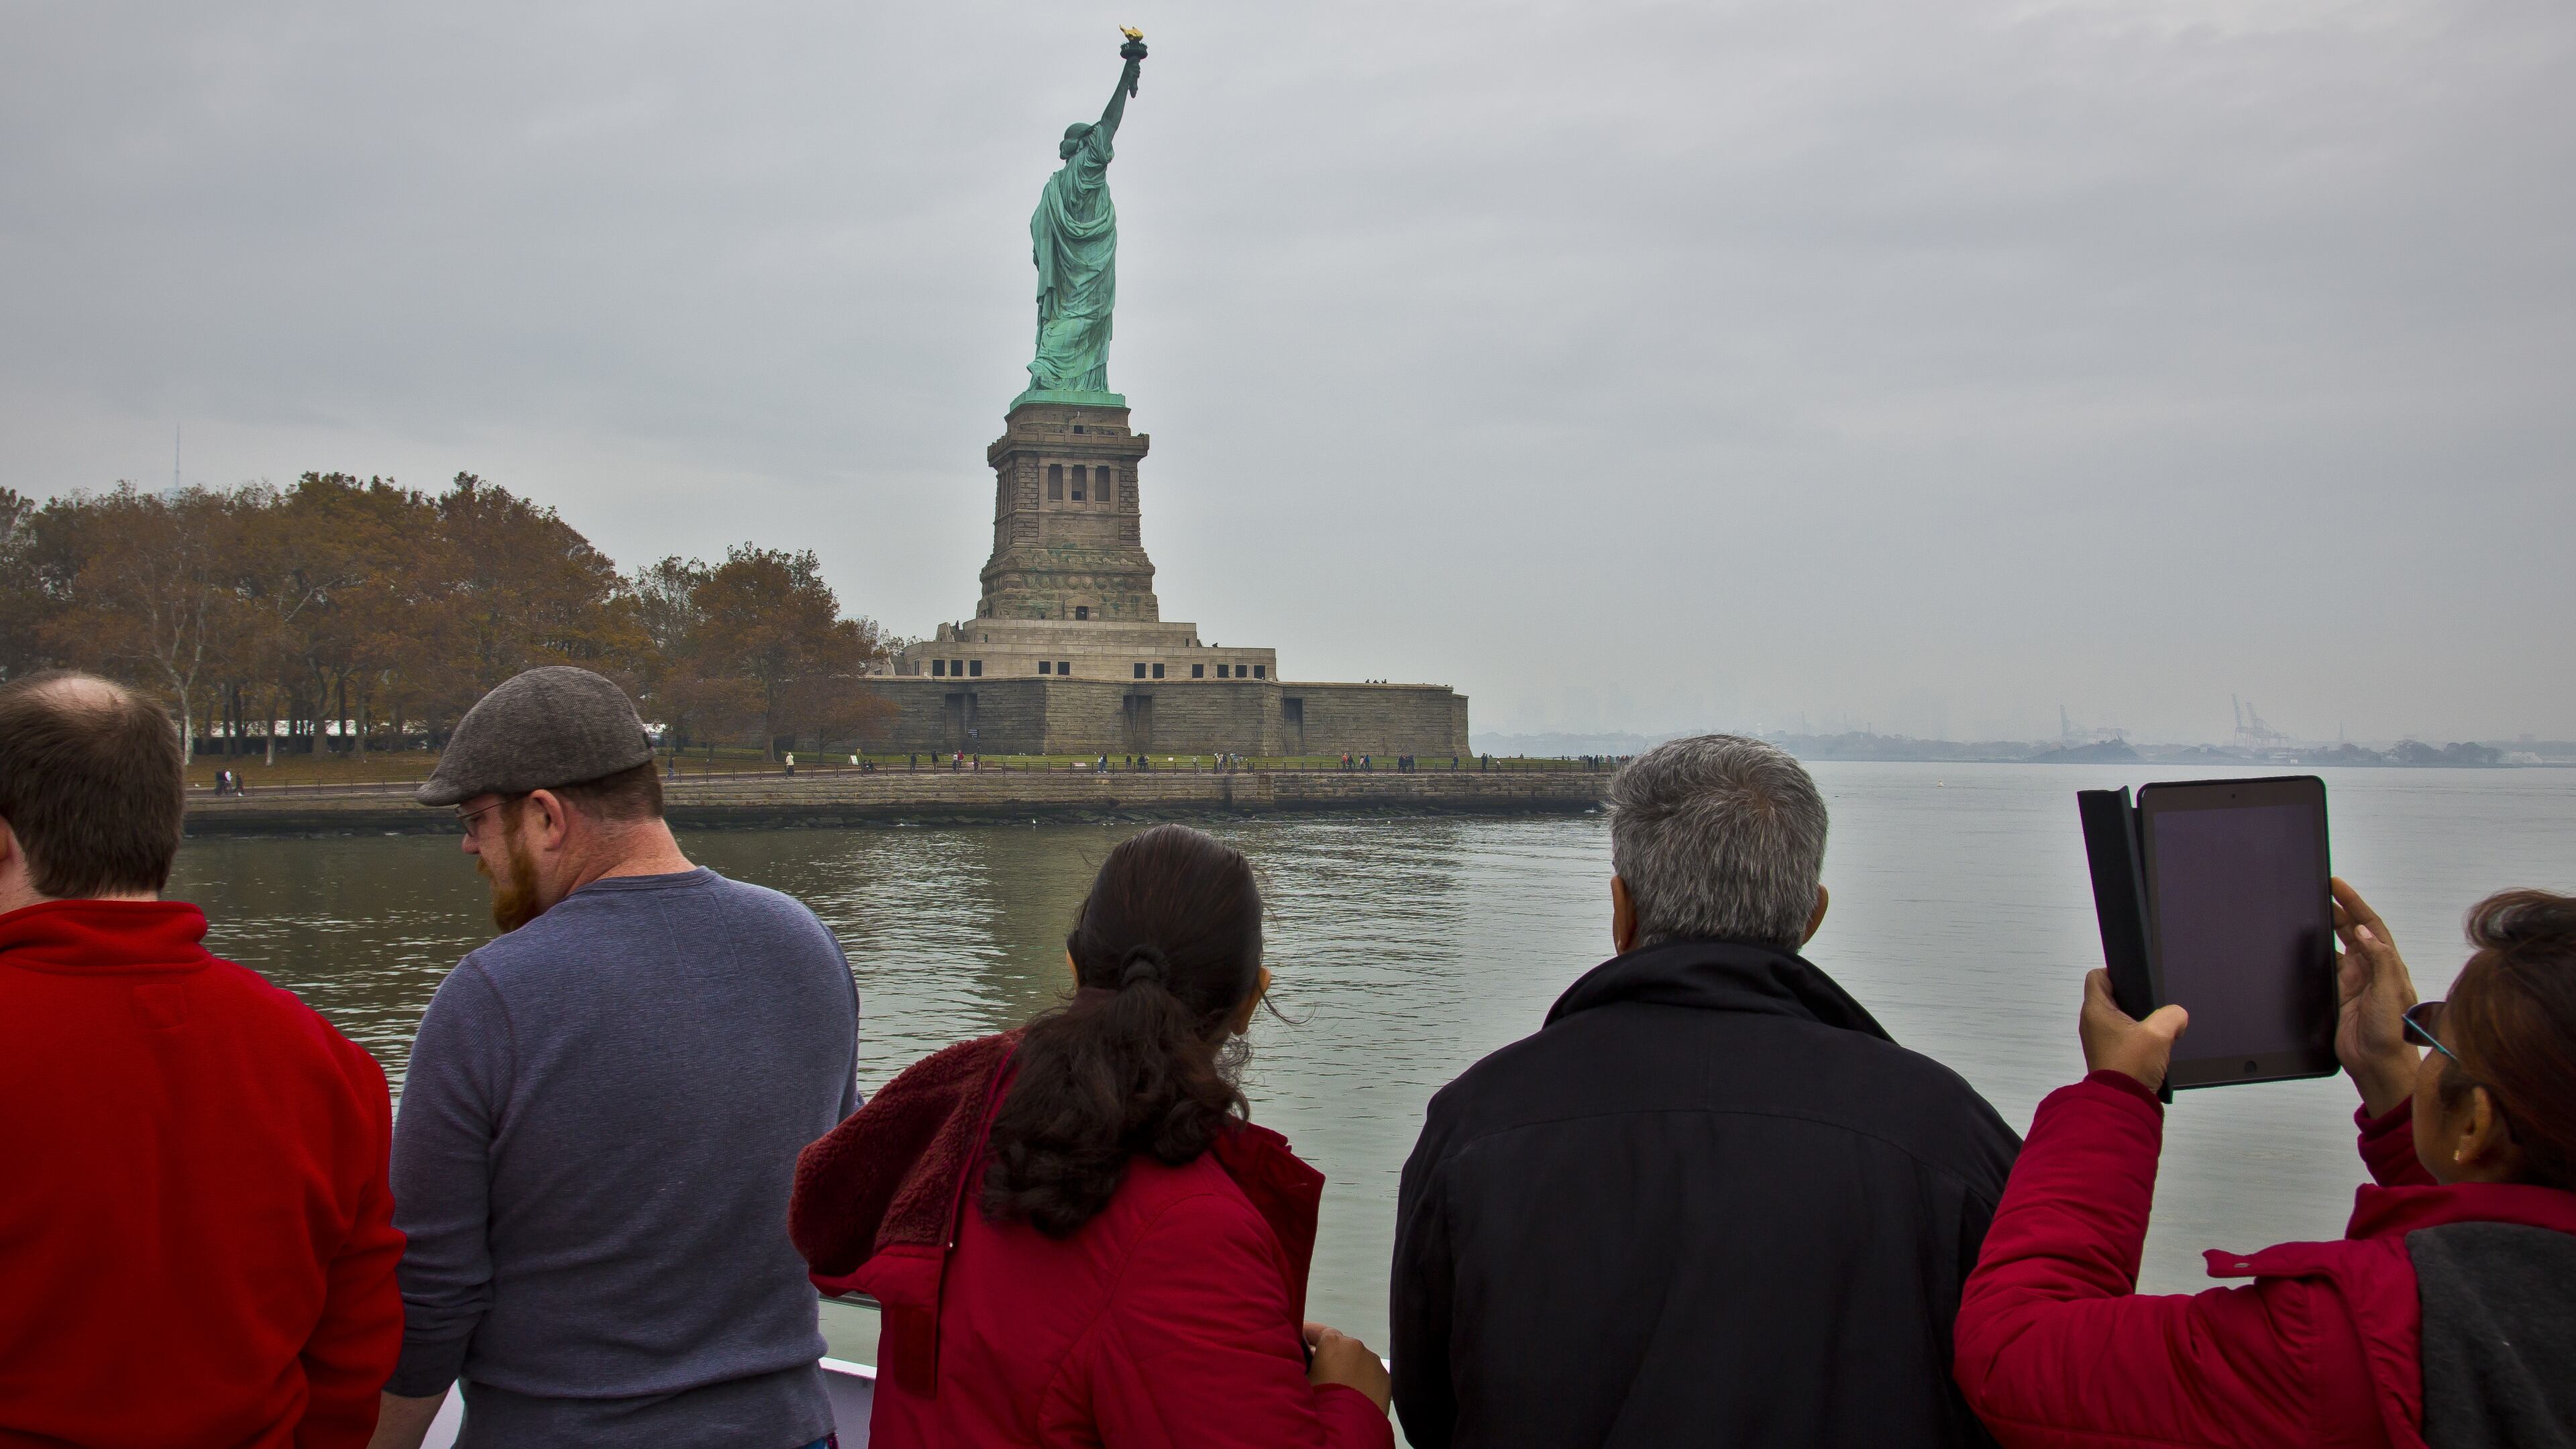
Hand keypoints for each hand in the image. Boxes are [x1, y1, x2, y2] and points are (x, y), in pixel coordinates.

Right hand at [1305, 1322, 1391, 1412]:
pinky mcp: (1385, 1377)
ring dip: (1347, 1367)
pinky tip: (1354, 1394)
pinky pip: (1370, 1374)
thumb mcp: (1301, 1381)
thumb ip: (1301, 1365)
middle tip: (1319, 1370)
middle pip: (1339, 1345)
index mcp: (1331, 1342)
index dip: (1306, 1336)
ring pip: (1356, 1359)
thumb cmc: (1320, 1402)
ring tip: (1338, 1387)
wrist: (1349, 1428)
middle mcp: (1355, 1346)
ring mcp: (1373, 1361)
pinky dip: (1362, 1380)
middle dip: (1329, 1355)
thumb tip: (1301, 1361)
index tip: (1300, 1341)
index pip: (1316, 1331)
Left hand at [2080, 969, 2187, 1091]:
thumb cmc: (2131, 1066)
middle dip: (2134, 997)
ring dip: (2139, 1019)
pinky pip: (2126, 1036)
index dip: (2116, 971)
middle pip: (2112, 997)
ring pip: (2121, 1018)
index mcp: (2095, 1010)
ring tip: (2160, 1022)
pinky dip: (2140, 1036)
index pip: (2097, 977)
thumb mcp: (2158, 1034)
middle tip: (2155, 1000)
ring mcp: (2101, 1040)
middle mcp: (2093, 1023)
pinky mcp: (2112, 1054)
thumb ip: (2172, 1016)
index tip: (2137, 976)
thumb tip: (2178, 1015)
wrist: (2124, 1103)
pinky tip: (2157, 1042)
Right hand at [2332, 878, 2419, 1116]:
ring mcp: (2356, 982)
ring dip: (2331, 928)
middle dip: (2341, 909)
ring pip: (2341, 946)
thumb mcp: (2389, 991)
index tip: (2338, 886)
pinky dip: (2320, 954)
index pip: (2371, 925)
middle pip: (2355, 931)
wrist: (2378, 1064)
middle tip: (2324, 891)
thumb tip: (2364, 932)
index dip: (2355, 903)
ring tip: (2316, 909)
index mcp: (2389, 965)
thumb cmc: (2392, 1034)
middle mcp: (2373, 970)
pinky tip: (2310, 946)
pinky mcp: (2341, 995)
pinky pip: (2329, 967)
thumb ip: (2379, 960)